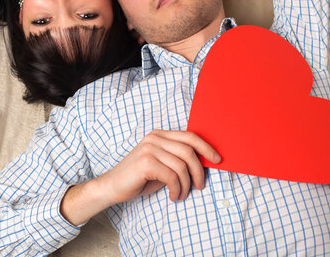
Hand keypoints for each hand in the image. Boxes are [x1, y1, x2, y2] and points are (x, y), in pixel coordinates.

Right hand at [97, 130, 220, 203]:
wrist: (112, 187)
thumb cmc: (139, 178)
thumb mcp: (161, 165)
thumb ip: (176, 159)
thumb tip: (203, 163)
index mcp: (159, 135)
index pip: (189, 136)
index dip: (206, 147)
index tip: (217, 160)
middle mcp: (154, 138)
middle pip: (189, 151)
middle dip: (199, 171)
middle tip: (199, 186)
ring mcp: (149, 149)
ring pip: (182, 166)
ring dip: (186, 185)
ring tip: (181, 194)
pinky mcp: (145, 163)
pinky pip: (172, 176)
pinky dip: (177, 189)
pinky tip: (173, 196)